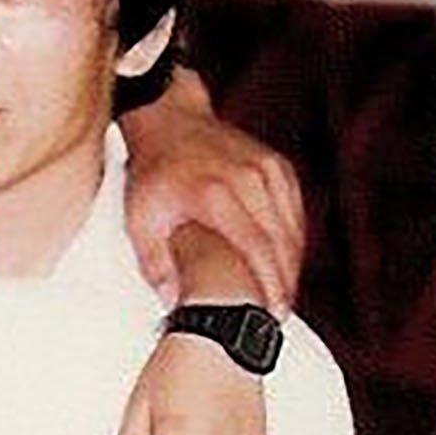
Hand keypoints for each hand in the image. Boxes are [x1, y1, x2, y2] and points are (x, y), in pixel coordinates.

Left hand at [122, 83, 304, 315]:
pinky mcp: (278, 166)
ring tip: (280, 295)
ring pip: (293, 230)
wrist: (166, 120)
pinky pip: (295, 213)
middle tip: (277, 314)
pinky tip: (283, 262)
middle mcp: (248, 178)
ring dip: (291, 265)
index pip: (257, 248)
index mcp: (215, 193)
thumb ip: (156, 264)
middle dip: (284, 284)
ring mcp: (267, 168)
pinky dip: (293, 240)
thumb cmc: (153, 171)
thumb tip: (174, 302)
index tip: (271, 312)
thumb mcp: (140, 218)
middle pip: (282, 244)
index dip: (269, 285)